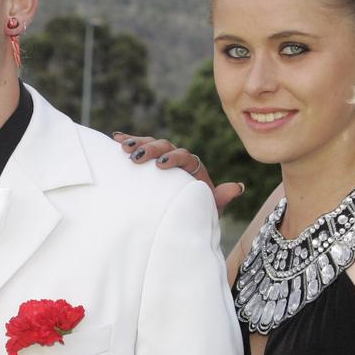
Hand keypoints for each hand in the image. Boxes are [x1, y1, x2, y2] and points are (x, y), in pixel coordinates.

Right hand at [111, 132, 244, 213]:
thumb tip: (238, 187)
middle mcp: (177, 158)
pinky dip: (129, 141)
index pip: (184, 156)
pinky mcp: (148, 161)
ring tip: (124, 147)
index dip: (173, 158)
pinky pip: (139, 147)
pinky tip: (116, 138)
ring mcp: (161, 158)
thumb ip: (220, 198)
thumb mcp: (208, 209)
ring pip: (151, 144)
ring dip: (138, 143)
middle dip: (151, 149)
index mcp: (193, 167)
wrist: (181, 216)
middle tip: (137, 157)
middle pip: (165, 146)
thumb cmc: (195, 213)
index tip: (161, 166)